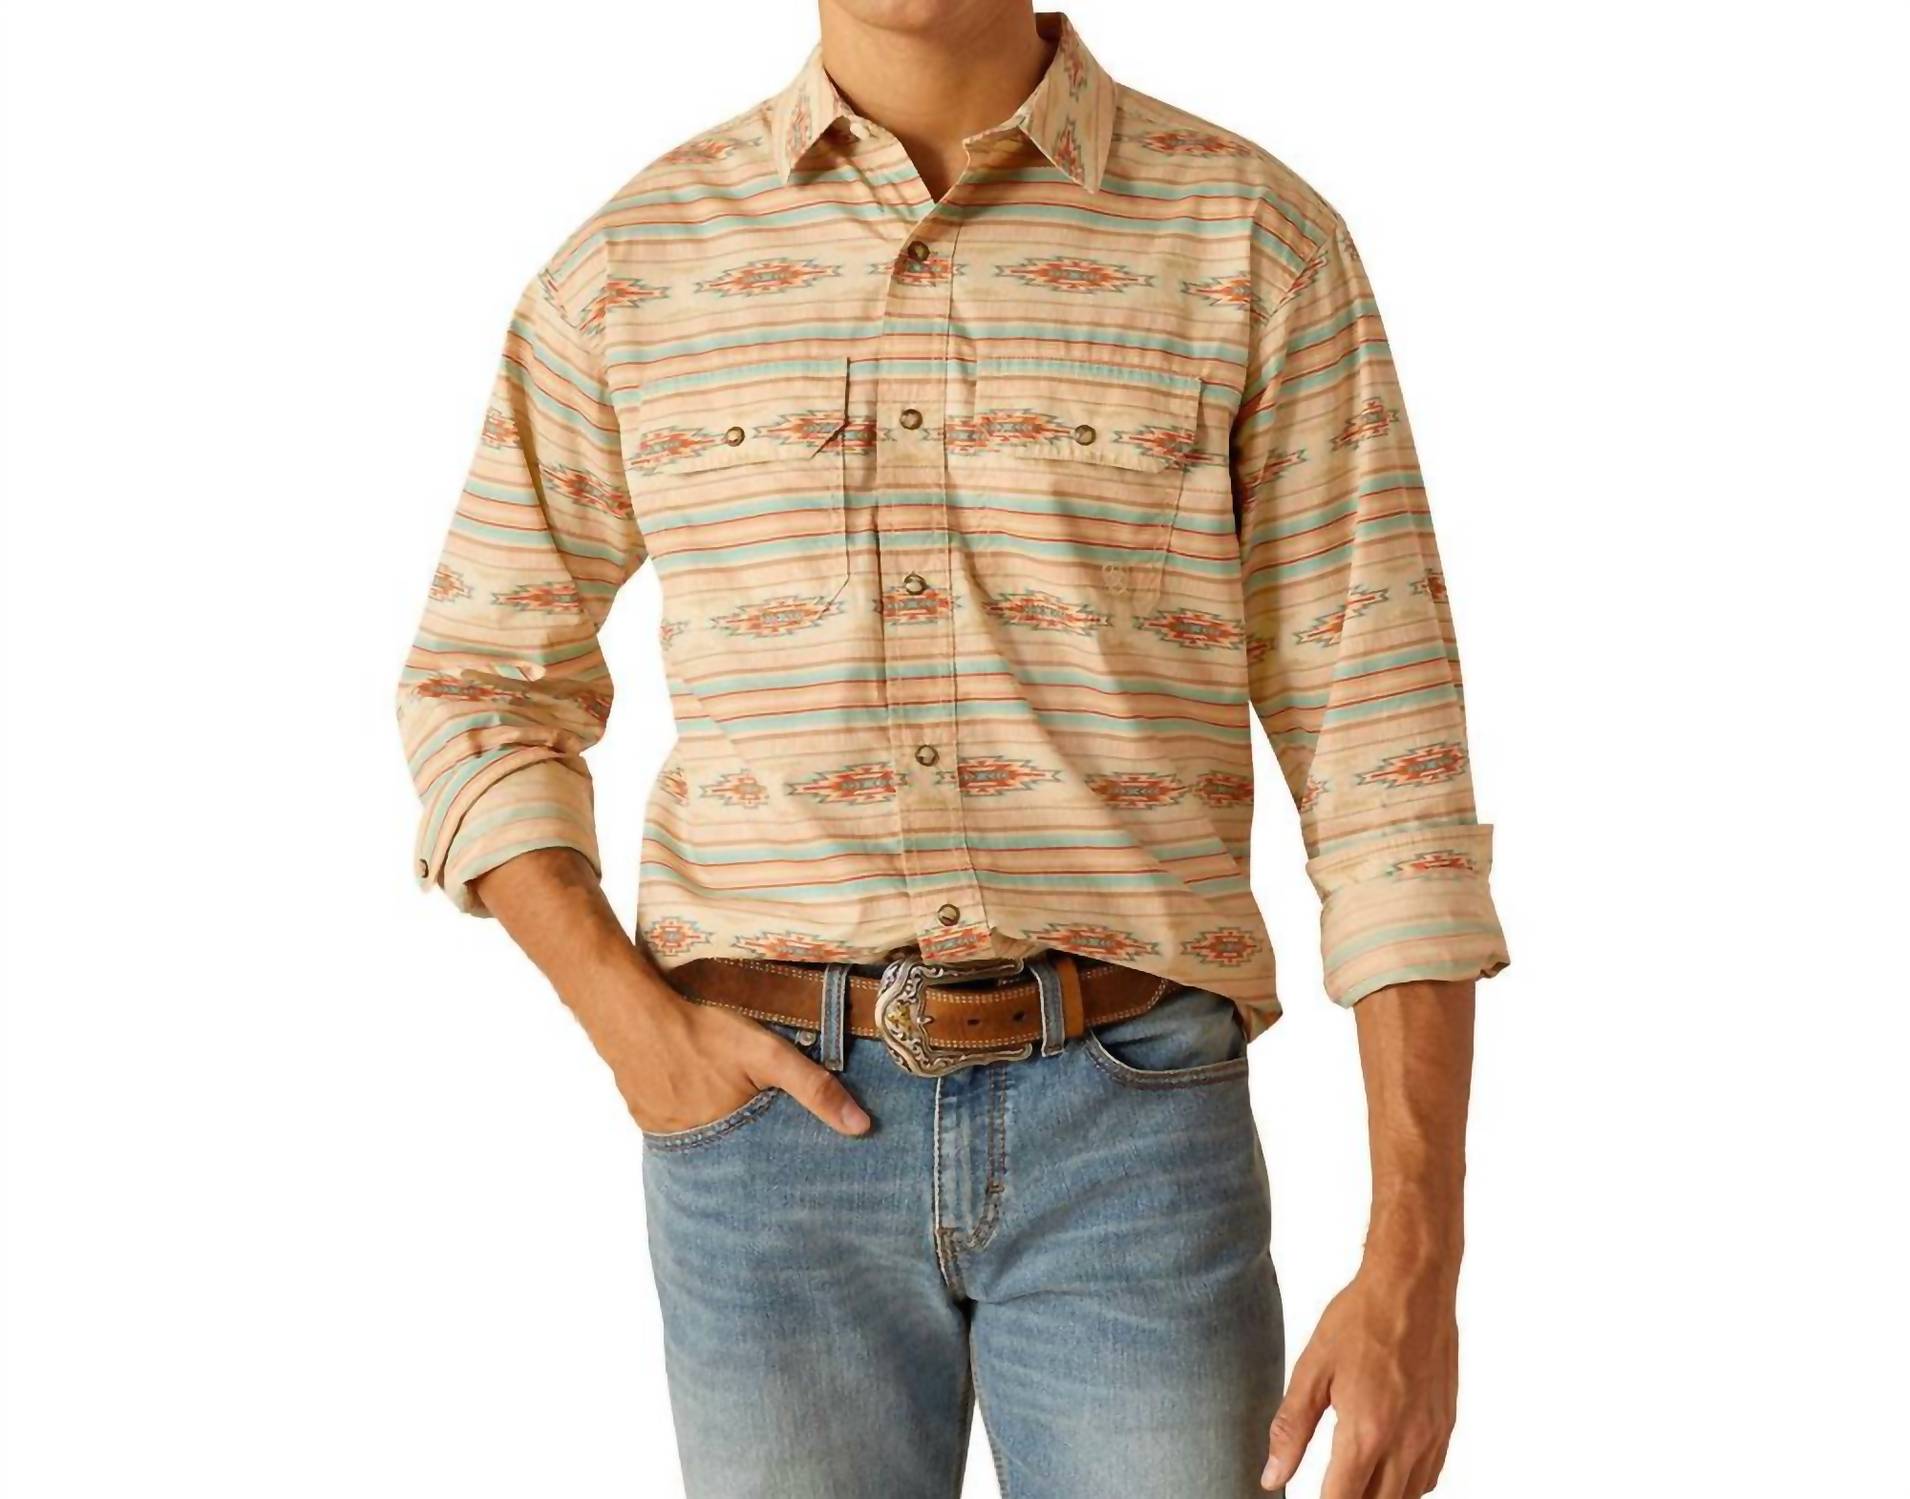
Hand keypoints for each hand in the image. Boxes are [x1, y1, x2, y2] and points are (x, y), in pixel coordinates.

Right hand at [580, 976, 871, 1137]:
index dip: (781, 1159)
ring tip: (726, 1102)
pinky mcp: (644, 1116)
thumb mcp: (767, 1054)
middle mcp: (694, 1148)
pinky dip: (690, 1112)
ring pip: (704, 1138)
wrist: (628, 1012)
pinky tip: (695, 1087)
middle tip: (759, 1120)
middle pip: (734, 1152)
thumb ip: (814, 1088)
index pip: (765, 1165)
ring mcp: (664, 1134)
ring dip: (719, 1127)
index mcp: (728, 1139)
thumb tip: (861, 1126)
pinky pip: (676, 1124)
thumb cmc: (700, 1031)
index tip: (799, 1159)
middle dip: (751, 1145)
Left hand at [1262, 1262, 1457, 1496]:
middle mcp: (1406, 1444)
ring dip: (1379, 1496)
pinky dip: (1406, 1484)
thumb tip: (1270, 1477)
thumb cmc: (1360, 1320)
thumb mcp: (1312, 1370)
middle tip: (1329, 1485)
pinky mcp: (1446, 1426)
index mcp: (1366, 1433)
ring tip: (1353, 1479)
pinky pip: (1429, 1478)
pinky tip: (1385, 1465)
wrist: (1412, 1285)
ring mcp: (1431, 1438)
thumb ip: (1291, 1429)